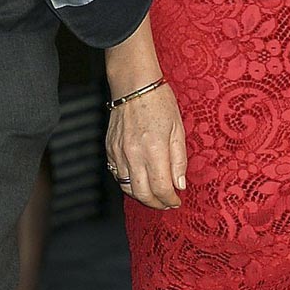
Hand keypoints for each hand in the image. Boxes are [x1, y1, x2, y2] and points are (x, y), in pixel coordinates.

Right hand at [106, 82, 187, 208]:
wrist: (134, 86)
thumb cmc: (159, 103)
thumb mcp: (179, 129)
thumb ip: (179, 160)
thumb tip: (179, 184)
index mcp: (154, 149)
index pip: (161, 187)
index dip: (170, 200)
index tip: (176, 201)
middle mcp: (133, 154)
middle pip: (142, 194)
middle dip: (156, 204)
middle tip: (167, 203)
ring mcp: (118, 153)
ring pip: (127, 188)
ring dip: (142, 196)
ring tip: (155, 195)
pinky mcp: (110, 150)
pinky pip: (117, 175)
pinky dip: (129, 183)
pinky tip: (140, 181)